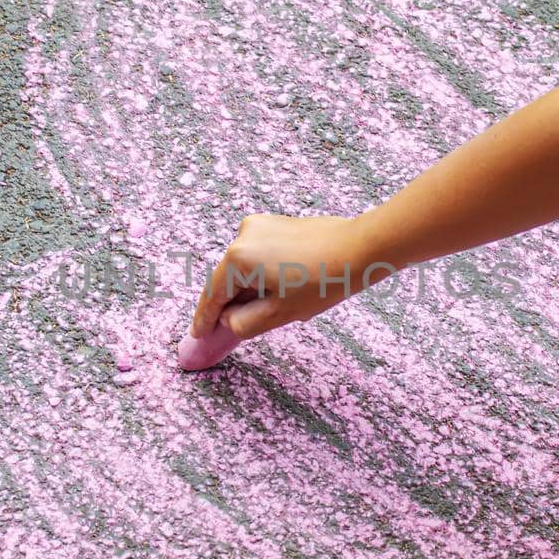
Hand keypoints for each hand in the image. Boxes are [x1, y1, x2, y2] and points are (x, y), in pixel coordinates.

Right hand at [187, 213, 397, 339]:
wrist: (360, 249)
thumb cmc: (323, 282)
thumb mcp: (279, 314)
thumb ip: (244, 323)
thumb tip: (229, 319)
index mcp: (239, 257)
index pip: (213, 294)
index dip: (204, 319)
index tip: (198, 335)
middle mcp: (243, 235)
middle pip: (227, 278)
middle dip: (229, 304)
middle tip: (227, 330)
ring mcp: (259, 225)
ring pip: (243, 267)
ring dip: (248, 288)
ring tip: (269, 309)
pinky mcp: (275, 223)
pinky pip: (258, 254)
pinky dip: (260, 273)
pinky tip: (280, 289)